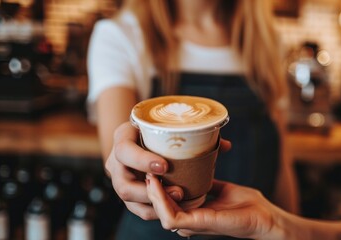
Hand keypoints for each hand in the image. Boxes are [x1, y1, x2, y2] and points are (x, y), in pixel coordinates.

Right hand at [105, 121, 231, 220]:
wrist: (142, 134)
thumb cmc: (157, 129)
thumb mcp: (168, 125)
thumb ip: (195, 134)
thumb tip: (225, 145)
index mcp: (122, 137)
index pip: (124, 150)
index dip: (142, 161)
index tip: (165, 166)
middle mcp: (115, 161)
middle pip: (122, 184)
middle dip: (149, 192)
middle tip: (178, 191)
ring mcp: (120, 179)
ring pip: (129, 201)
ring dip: (154, 204)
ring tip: (180, 200)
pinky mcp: (128, 194)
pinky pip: (137, 208)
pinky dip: (155, 210)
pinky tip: (175, 207)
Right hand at [145, 174, 286, 238]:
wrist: (266, 216)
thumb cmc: (247, 204)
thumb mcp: (222, 188)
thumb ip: (207, 182)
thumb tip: (199, 166)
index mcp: (193, 212)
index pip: (166, 202)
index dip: (157, 186)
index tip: (152, 167)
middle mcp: (189, 220)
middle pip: (158, 207)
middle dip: (149, 188)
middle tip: (146, 167)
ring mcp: (192, 224)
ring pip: (159, 212)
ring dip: (151, 193)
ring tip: (149, 173)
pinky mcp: (198, 224)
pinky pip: (171, 216)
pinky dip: (160, 200)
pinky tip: (157, 183)